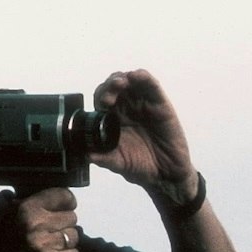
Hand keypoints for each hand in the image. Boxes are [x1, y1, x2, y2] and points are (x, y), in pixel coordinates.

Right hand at [0, 187, 81, 251]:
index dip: (66, 202)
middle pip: (71, 217)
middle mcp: (35, 224)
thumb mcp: (13, 213)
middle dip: (63, 224)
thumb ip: (35, 203)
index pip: (64, 196)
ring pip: (73, 236)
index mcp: (26, 208)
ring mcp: (43, 244)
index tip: (64, 207)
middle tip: (51, 231)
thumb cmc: (6, 241)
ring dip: (65, 241)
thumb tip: (60, 197)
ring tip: (51, 245)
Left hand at [91, 70, 196, 198]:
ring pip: (131, 82)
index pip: (103, 99)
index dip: (100, 97)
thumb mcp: (118, 163)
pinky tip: (137, 76)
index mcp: (114, 118)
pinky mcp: (160, 103)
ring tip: (119, 84)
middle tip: (108, 96)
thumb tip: (87, 155)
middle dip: (109, 86)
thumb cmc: (141, 166)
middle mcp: (127, 108)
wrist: (165, 175)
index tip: (102, 104)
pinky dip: (143, 77)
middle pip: (115, 87)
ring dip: (123, 78)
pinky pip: (151, 85)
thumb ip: (104, 158)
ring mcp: (143, 104)